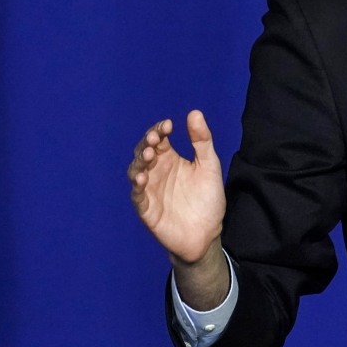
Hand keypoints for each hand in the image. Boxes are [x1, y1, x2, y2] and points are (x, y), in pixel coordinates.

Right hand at [129, 110, 225, 264]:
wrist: (207, 233)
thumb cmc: (207, 199)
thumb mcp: (209, 165)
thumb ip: (202, 141)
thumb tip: (194, 112)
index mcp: (171, 159)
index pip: (159, 139)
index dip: (160, 129)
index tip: (168, 124)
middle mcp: (157, 172)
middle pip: (144, 151)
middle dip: (148, 143)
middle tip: (157, 137)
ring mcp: (150, 190)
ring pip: (136, 171)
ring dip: (140, 162)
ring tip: (149, 155)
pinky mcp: (147, 209)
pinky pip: (137, 196)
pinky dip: (137, 186)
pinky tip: (143, 179)